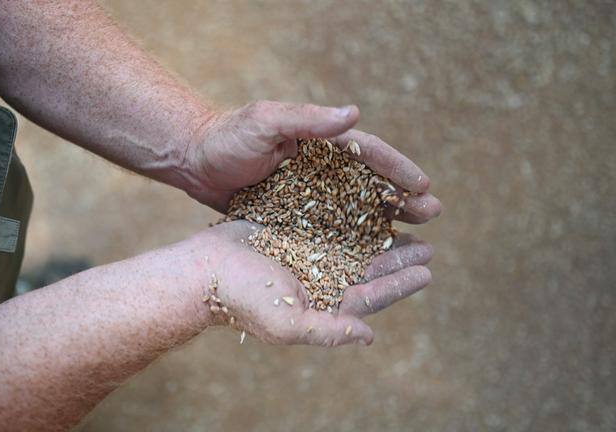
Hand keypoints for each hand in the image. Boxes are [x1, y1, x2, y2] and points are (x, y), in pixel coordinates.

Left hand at [184, 100, 440, 222]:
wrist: (193, 162)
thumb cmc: (228, 137)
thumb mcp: (265, 122)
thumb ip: (306, 120)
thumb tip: (354, 114)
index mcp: (321, 141)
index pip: (368, 153)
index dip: (397, 168)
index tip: (423, 185)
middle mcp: (322, 168)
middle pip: (371, 183)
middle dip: (402, 197)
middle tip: (432, 213)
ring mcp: (310, 194)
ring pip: (357, 210)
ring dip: (386, 222)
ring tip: (416, 237)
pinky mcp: (296, 216)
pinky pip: (331, 230)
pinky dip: (353, 241)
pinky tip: (371, 257)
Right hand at [192, 221, 432, 345]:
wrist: (202, 268)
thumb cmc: (241, 299)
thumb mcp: (287, 322)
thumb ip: (329, 331)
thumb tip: (369, 336)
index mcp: (322, 303)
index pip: (370, 296)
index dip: (400, 284)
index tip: (428, 271)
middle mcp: (319, 278)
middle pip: (368, 268)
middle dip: (398, 257)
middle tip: (428, 245)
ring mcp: (306, 252)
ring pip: (353, 241)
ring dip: (380, 232)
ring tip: (407, 221)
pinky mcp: (293, 227)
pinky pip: (330, 219)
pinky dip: (352, 211)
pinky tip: (368, 199)